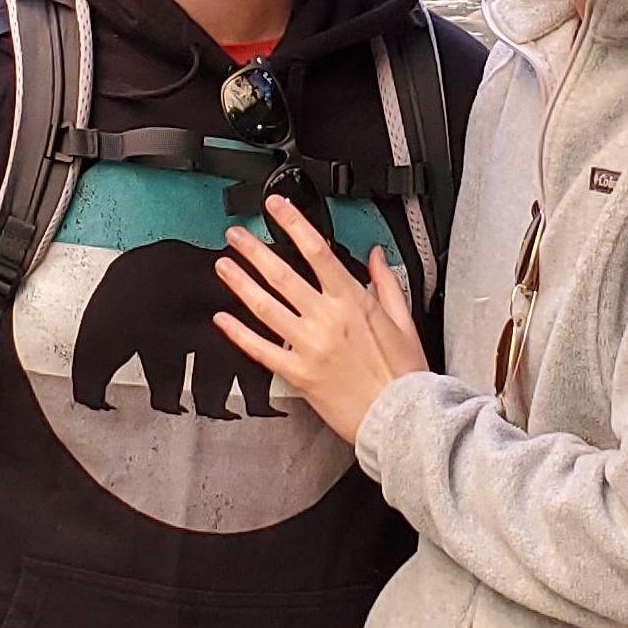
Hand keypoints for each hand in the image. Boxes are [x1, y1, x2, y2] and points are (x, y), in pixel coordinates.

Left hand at [213, 195, 427, 443]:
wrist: (401, 420)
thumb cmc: (405, 374)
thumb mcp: (404, 320)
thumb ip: (386, 282)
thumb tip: (376, 254)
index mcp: (353, 301)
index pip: (317, 251)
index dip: (293, 224)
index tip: (276, 207)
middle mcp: (326, 320)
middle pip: (282, 275)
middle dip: (254, 250)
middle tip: (236, 235)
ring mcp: (308, 347)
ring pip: (265, 307)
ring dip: (240, 283)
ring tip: (223, 266)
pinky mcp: (297, 374)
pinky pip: (261, 350)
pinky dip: (238, 334)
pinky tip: (222, 320)